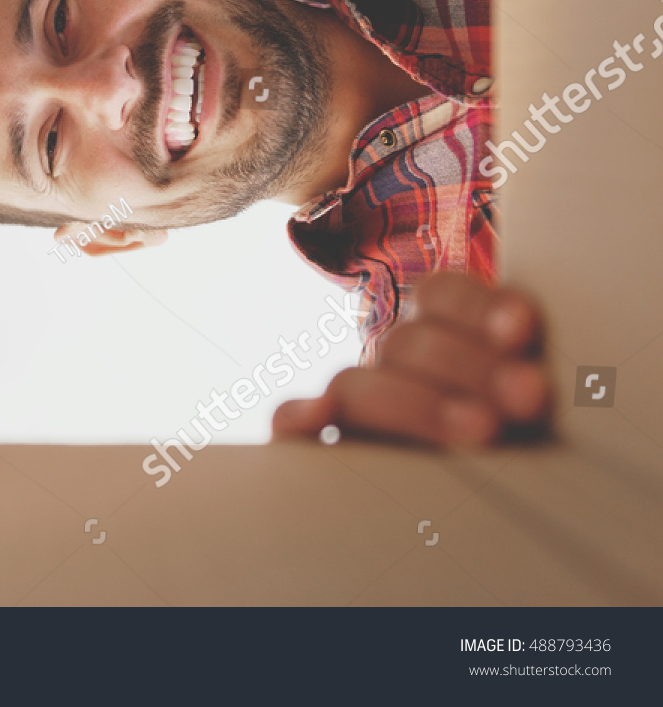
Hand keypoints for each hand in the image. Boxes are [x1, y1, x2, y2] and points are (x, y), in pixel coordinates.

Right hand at [273, 272, 551, 447]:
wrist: (479, 532)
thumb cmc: (522, 454)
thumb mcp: (529, 409)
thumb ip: (520, 376)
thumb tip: (535, 378)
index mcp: (445, 337)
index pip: (439, 293)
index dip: (476, 305)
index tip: (521, 330)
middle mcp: (395, 365)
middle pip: (407, 340)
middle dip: (469, 364)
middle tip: (528, 396)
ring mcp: (356, 407)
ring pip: (357, 382)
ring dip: (413, 401)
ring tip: (478, 431)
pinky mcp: (322, 446)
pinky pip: (290, 424)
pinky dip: (299, 417)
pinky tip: (316, 417)